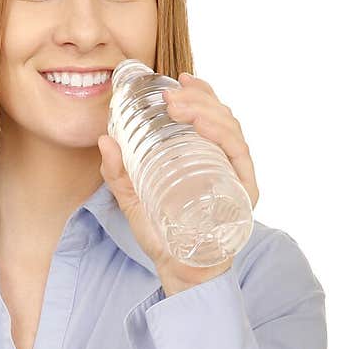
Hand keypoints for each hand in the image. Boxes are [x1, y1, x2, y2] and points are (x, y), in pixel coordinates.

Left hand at [97, 72, 258, 294]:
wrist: (178, 271)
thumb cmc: (163, 235)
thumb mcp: (133, 200)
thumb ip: (118, 173)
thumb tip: (103, 140)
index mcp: (206, 159)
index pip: (210, 116)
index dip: (200, 92)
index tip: (178, 78)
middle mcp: (225, 164)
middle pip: (221, 117)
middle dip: (197, 98)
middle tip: (169, 94)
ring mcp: (236, 176)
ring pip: (231, 129)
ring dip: (206, 110)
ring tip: (179, 105)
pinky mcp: (244, 192)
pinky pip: (239, 155)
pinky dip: (223, 135)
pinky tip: (204, 124)